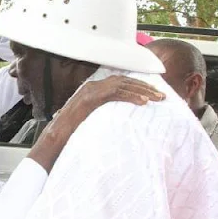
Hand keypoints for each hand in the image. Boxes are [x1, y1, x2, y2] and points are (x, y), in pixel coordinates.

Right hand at [28, 75, 164, 172]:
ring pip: (122, 85)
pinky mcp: (91, 98)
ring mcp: (91, 91)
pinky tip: (144, 102)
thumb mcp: (91, 118)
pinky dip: (131, 96)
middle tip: (161, 95)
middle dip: (144, 86)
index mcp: (92, 89)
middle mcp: (92, 86)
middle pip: (124, 80)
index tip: (153, 91)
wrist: (56, 137)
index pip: (120, 81)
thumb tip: (117, 116)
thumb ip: (102, 112)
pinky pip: (116, 93)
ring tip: (158, 98)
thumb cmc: (71, 132)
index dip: (137, 85)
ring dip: (142, 90)